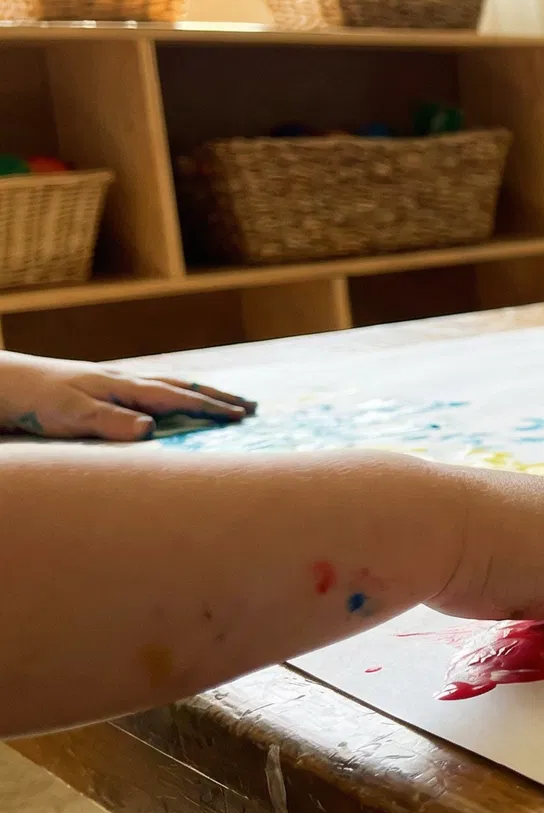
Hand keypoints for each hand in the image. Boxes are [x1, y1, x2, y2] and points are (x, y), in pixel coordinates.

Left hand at [0, 353, 253, 440]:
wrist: (1, 382)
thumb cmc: (33, 401)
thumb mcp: (71, 416)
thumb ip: (111, 423)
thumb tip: (151, 431)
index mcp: (123, 387)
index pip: (176, 397)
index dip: (210, 408)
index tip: (241, 417)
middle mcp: (124, 381)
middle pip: (181, 385)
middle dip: (216, 397)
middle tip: (250, 406)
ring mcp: (113, 382)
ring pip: (167, 384)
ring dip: (198, 392)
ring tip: (223, 400)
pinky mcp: (102, 389)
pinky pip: (150, 389)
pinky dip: (173, 392)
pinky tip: (172, 399)